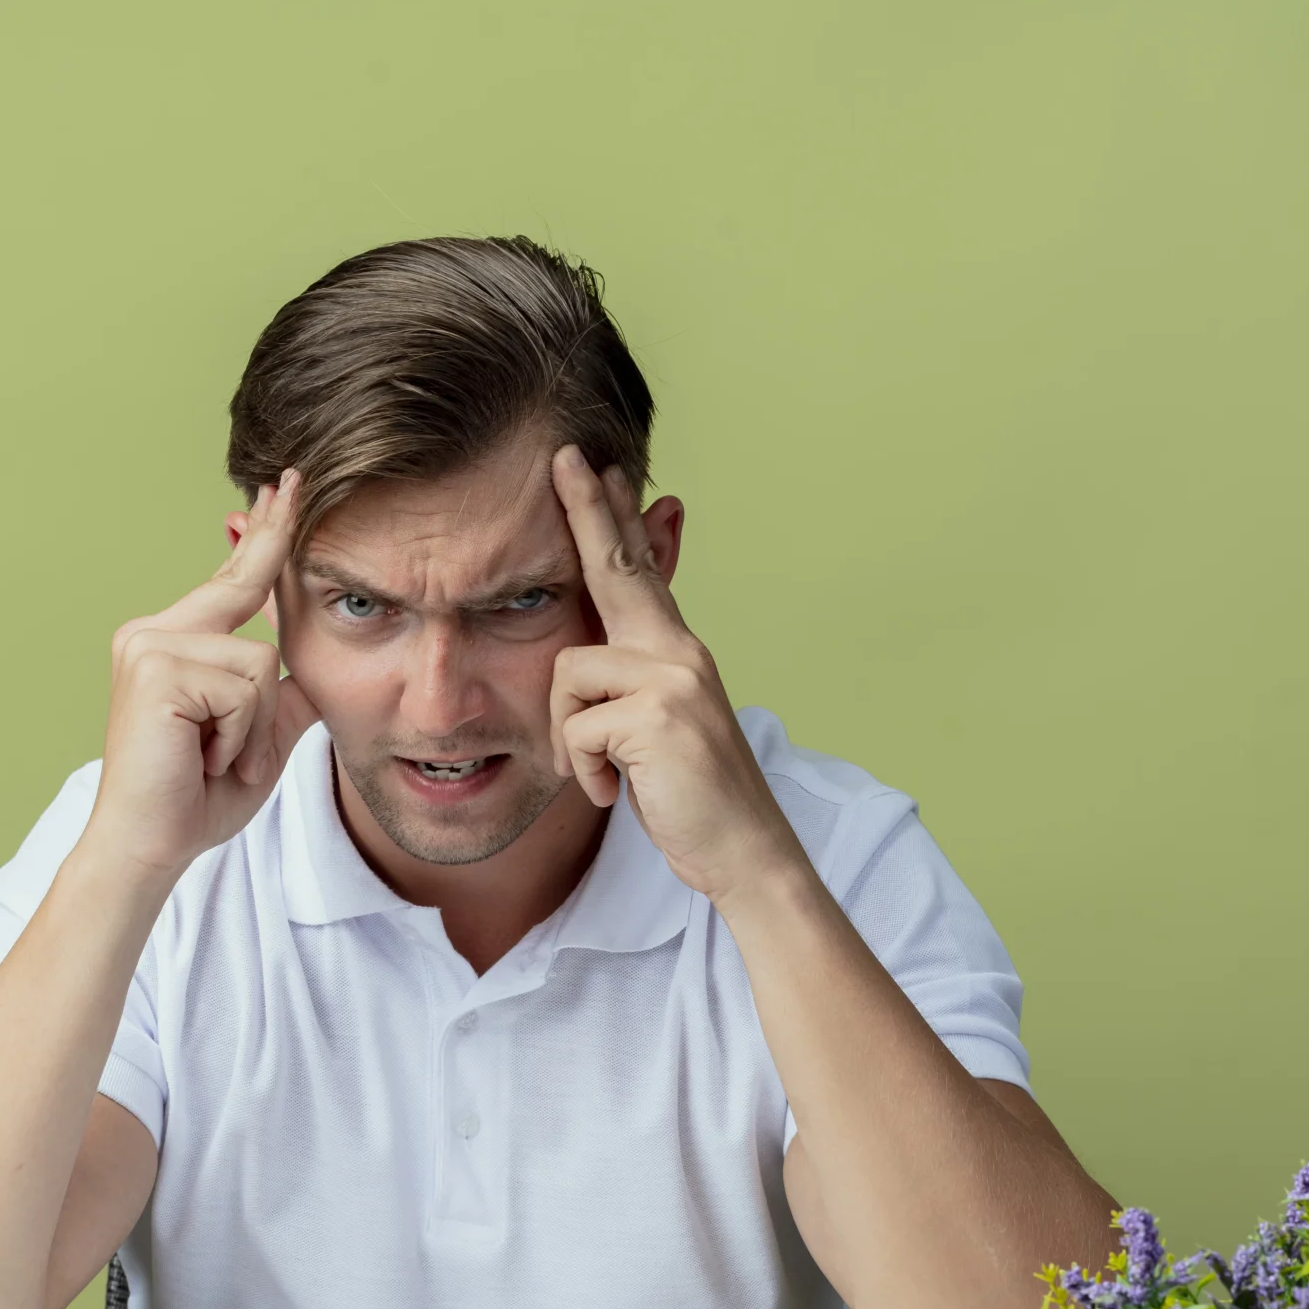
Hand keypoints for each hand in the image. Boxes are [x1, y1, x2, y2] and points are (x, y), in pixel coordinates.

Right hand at [82, 470, 321, 881]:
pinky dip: (239, 736)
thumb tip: (315, 651)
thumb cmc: (195, 797)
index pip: (233, 581)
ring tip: (211, 758)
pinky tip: (201, 757)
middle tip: (248, 684)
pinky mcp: (158, 669)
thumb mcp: (260, 737)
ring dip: (252, 728)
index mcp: (172, 641)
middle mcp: (153, 632)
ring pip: (260, 663)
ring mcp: (151, 646)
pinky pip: (245, 689)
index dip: (263, 536)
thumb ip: (285, 692)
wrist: (149, 845)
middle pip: (251, 606)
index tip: (283, 486)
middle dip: (259, 670)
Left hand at [547, 445, 807, 905]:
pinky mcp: (657, 715)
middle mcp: (681, 651)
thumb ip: (627, 690)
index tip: (596, 468)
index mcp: (677, 652)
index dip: (616, 521)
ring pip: (569, 675)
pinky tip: (615, 793)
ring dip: (569, 739)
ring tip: (603, 774)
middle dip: (587, 511)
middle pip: (616, 569)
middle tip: (563, 456)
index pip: (638, 573)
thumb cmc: (690, 800)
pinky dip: (586, 773)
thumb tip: (585, 664)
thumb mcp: (653, 733)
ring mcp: (674, 679)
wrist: (744, 852)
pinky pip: (578, 730)